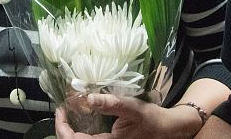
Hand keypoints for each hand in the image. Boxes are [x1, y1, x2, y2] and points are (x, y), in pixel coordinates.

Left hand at [55, 94, 200, 138]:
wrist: (170, 129)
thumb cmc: (152, 119)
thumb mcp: (132, 108)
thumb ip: (111, 103)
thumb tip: (89, 98)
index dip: (62, 127)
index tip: (60, 110)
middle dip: (64, 128)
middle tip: (62, 110)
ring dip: (71, 131)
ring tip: (67, 113)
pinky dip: (80, 132)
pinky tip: (79, 119)